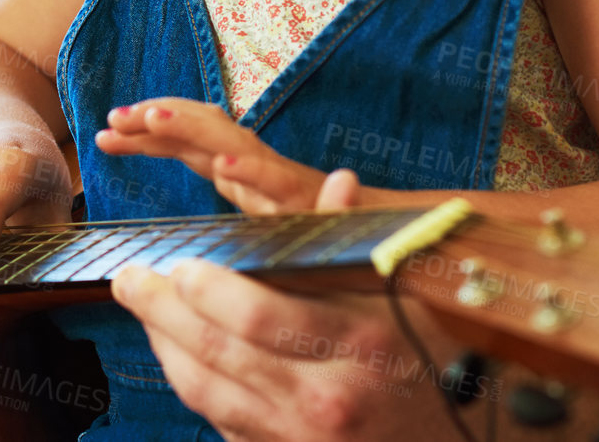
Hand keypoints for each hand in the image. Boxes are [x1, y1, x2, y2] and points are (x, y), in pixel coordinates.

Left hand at [96, 98, 359, 213]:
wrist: (406, 246)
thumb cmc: (335, 235)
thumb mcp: (270, 222)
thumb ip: (239, 202)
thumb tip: (201, 187)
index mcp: (247, 174)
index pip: (187, 144)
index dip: (146, 135)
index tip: (103, 136)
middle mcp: (262, 170)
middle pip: (201, 133)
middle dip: (154, 122)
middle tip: (111, 120)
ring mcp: (286, 182)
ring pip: (235, 144)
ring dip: (191, 126)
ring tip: (151, 116)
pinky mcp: (314, 201)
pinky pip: (280, 182)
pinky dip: (252, 170)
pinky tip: (223, 167)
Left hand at [111, 259, 461, 441]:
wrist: (469, 440)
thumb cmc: (430, 354)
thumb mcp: (404, 294)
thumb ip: (358, 242)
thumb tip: (340, 182)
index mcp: (358, 344)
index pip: (257, 315)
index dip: (204, 288)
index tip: (175, 261)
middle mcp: (327, 398)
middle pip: (218, 352)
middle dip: (160, 311)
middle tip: (128, 277)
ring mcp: (304, 439)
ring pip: (208, 391)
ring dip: (164, 345)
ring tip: (140, 305)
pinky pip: (221, 423)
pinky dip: (190, 382)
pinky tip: (174, 349)